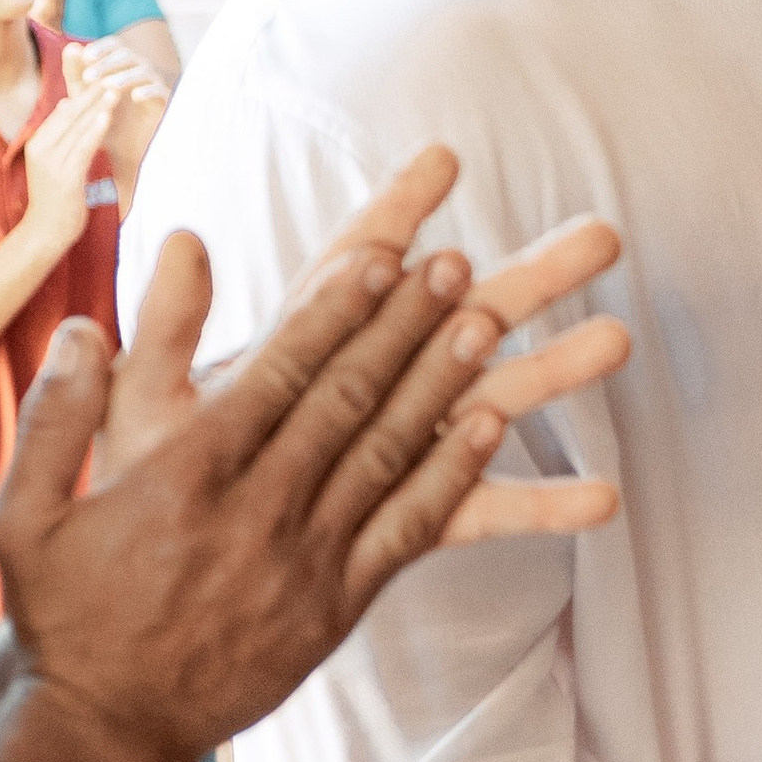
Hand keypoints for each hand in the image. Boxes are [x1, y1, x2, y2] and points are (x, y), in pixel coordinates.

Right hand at [0, 146, 626, 761]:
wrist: (109, 729)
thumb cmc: (66, 615)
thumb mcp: (24, 514)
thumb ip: (57, 415)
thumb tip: (79, 326)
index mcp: (185, 478)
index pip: (278, 375)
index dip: (337, 312)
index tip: (382, 257)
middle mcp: (256, 512)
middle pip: (346, 400)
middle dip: (402, 326)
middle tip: (452, 265)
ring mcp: (305, 561)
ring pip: (387, 455)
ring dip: (438, 385)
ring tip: (482, 322)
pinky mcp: (337, 606)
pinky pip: (407, 531)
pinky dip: (450, 476)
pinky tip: (487, 429)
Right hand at [21, 65, 142, 253]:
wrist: (46, 231)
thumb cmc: (55, 197)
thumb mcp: (53, 161)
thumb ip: (60, 135)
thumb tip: (66, 105)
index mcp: (37, 143)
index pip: (61, 111)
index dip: (81, 92)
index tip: (98, 75)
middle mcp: (40, 149)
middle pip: (69, 114)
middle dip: (91, 93)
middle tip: (110, 73)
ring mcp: (51, 162)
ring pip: (78, 128)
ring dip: (97, 106)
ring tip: (114, 88)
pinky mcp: (65, 175)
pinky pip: (83, 147)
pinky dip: (95, 129)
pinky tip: (107, 116)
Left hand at [62, 30, 168, 185]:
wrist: (123, 147)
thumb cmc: (102, 115)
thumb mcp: (83, 96)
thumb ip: (75, 73)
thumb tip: (71, 47)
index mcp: (120, 63)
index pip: (113, 45)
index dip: (101, 48)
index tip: (85, 57)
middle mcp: (138, 68)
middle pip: (127, 55)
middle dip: (107, 64)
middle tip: (89, 77)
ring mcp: (153, 83)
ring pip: (143, 71)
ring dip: (125, 76)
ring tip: (109, 86)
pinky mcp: (163, 101)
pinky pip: (160, 90)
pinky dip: (149, 90)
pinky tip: (136, 96)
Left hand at [101, 145, 626, 533]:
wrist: (156, 601)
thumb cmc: (142, 504)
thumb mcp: (141, 414)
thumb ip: (167, 335)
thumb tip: (182, 241)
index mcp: (297, 352)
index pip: (353, 266)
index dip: (395, 212)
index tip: (443, 159)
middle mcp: (363, 390)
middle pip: (453, 318)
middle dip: (528, 276)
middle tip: (603, 238)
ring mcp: (396, 453)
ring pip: (488, 402)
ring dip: (554, 373)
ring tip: (620, 342)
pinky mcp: (408, 523)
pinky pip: (480, 512)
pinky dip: (540, 506)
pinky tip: (602, 501)